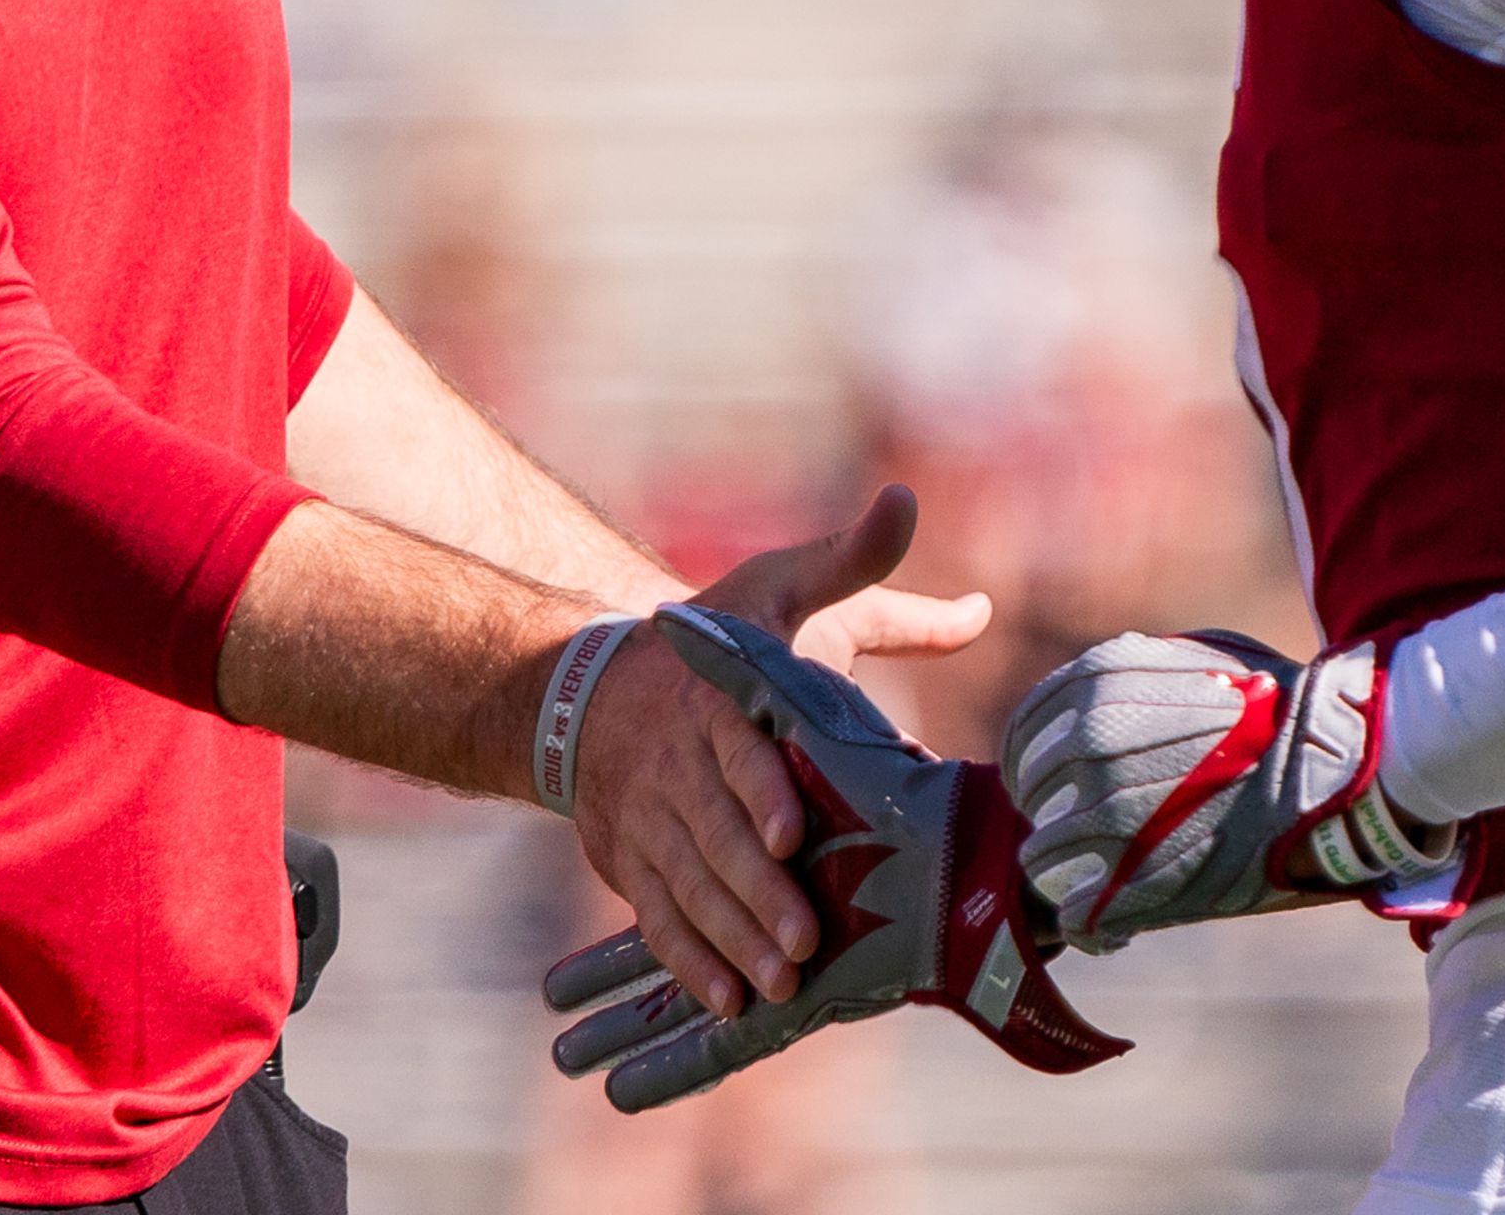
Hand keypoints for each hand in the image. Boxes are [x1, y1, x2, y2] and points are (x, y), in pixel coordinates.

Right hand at [562, 487, 959, 1024]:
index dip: (761, 789)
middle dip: (756, 889)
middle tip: (804, 938)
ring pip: (688, 884)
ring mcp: (649, 819)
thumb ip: (853, 560)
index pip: (737, 748)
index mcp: (720, 698)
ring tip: (780, 982)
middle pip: (715, 833)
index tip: (795, 829)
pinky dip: (687, 961)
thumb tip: (907, 502)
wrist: (597, 686)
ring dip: (731, 937)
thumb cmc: (721, 638)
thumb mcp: (781, 587)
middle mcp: (677, 764)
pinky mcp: (631, 861)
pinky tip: (728, 1001)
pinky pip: (656, 917)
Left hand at [1001, 629, 1457, 950]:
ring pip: (1042, 859)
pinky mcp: (1130, 885)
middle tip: (1096, 830)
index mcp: (1096, 687)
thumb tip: (1098, 691)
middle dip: (1053, 813)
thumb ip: (1134, 672)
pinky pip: (1076, 916)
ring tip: (1108, 877)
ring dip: (1070, 871)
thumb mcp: (1198, 657)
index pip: (1025, 735)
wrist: (1333, 767)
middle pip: (1029, 796)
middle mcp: (1088, 747)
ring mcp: (1105, 818)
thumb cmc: (1277, 710)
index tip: (1060, 781)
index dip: (1037, 762)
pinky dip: (1091, 924)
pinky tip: (1121, 920)